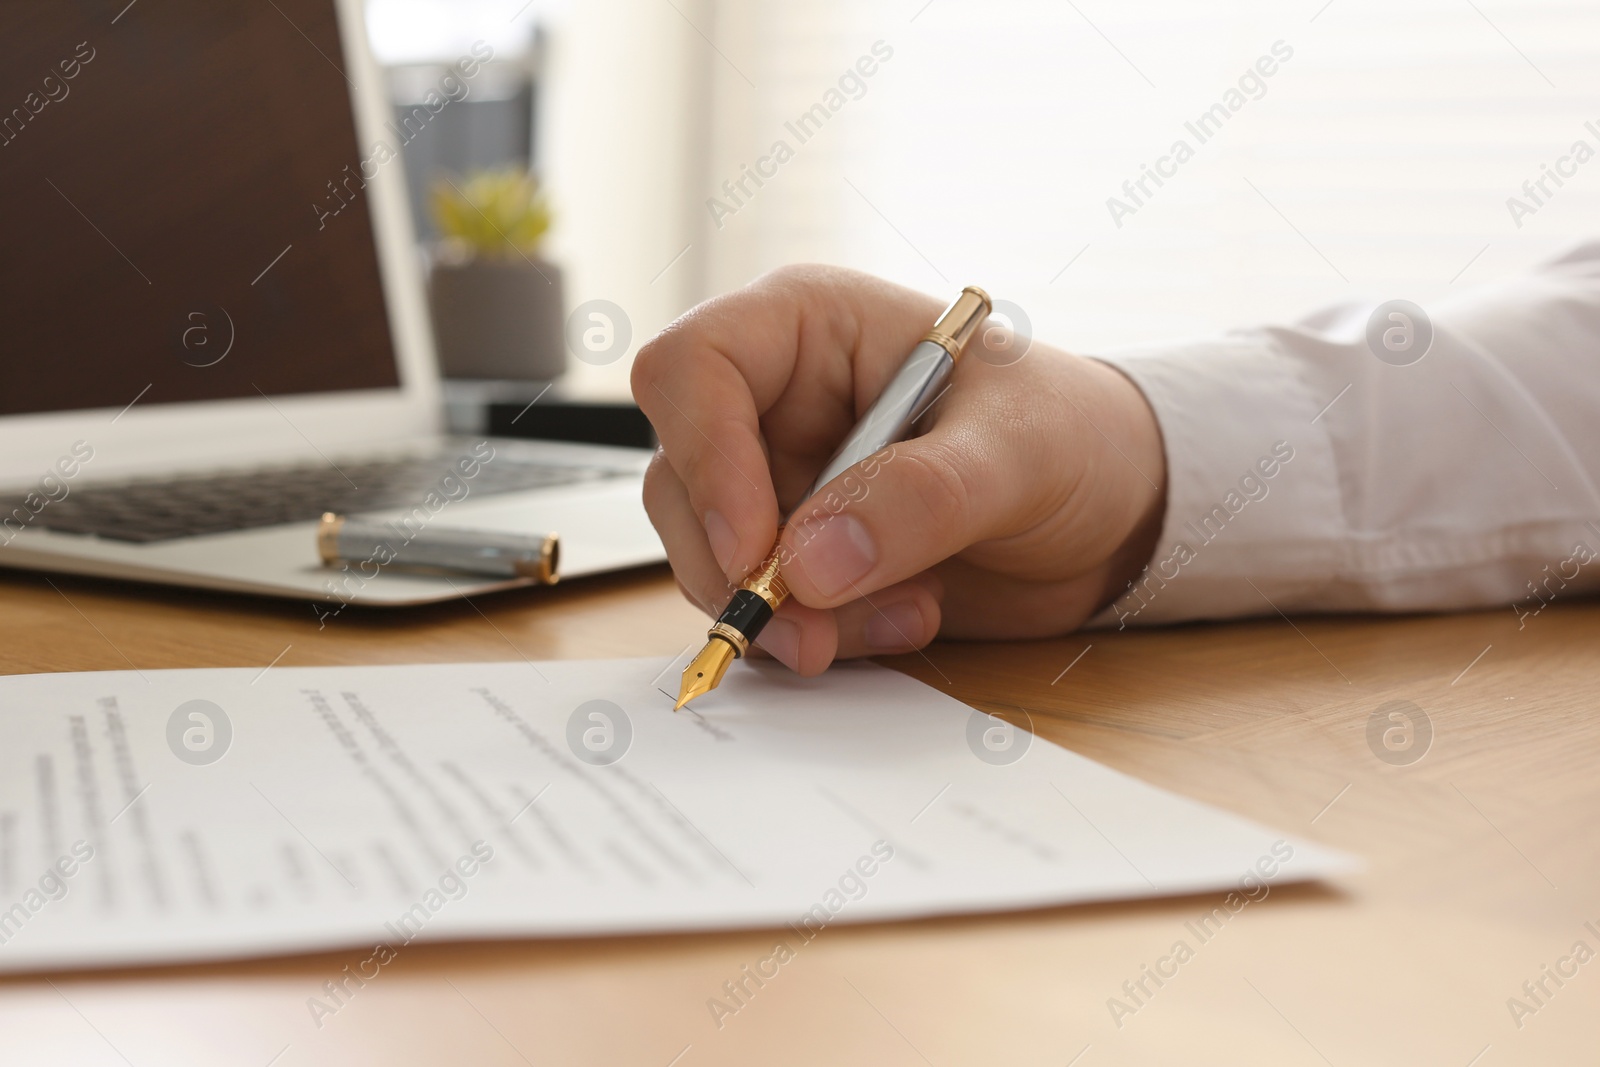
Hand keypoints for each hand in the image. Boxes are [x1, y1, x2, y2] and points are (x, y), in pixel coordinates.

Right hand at [631, 265, 1166, 675]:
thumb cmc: (1073, 434)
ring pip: (711, 557)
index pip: (692, 367)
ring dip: (794, 614)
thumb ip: (919, 499)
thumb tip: (806, 565)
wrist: (1114, 511)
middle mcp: (777, 401)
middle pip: (681, 479)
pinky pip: (763, 607)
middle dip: (738, 568)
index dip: (704, 459)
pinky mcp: (802, 554)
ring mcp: (782, 481)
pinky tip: (911, 617)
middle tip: (811, 630)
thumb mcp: (1018, 452)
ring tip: (910, 611)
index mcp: (810, 327)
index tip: (753, 550)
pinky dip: (823, 635)